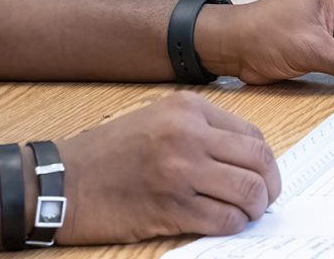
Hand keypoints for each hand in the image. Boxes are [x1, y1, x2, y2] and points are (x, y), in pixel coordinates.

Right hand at [55, 91, 279, 242]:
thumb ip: (201, 129)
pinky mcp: (172, 208)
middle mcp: (189, 135)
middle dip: (270, 186)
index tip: (261, 175)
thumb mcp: (157, 119)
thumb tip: (246, 156)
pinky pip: (224, 219)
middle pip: (259, 162)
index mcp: (188, 108)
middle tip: (263, 199)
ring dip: (255, 209)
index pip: (252, 134)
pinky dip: (233, 225)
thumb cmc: (108, 153)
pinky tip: (223, 223)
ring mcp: (181, 172)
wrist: (63, 181)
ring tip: (245, 214)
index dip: (264, 160)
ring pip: (249, 193)